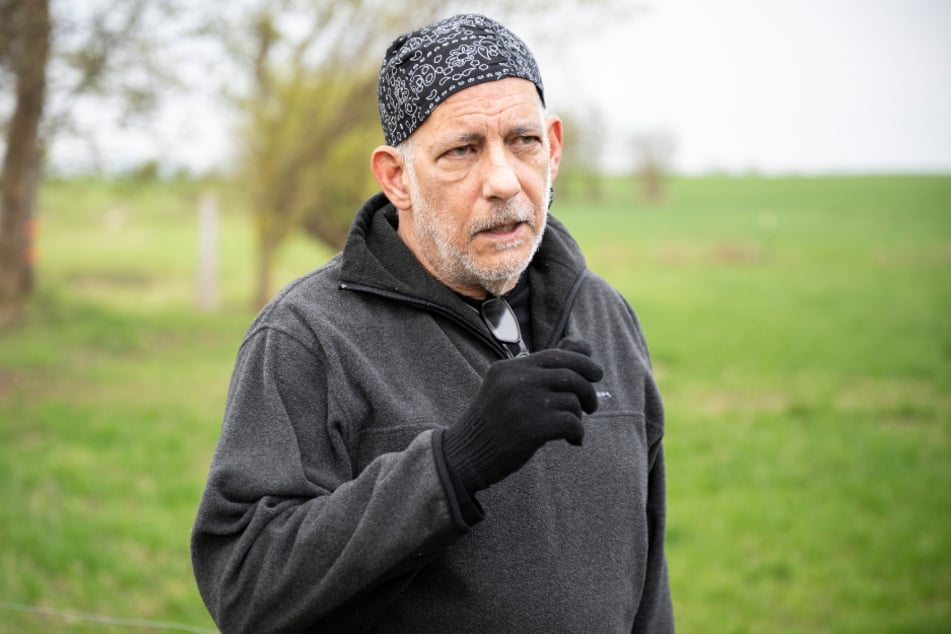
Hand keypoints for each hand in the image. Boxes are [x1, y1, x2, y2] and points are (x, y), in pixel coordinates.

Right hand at [442, 338, 604, 491]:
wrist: (466, 453)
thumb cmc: (493, 421)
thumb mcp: (506, 386)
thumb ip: (539, 369)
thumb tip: (583, 347)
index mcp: (509, 367)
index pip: (556, 355)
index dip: (583, 362)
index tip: (595, 374)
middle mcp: (516, 380)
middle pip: (571, 375)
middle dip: (589, 390)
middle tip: (591, 405)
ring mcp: (523, 403)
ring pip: (573, 400)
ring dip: (580, 415)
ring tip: (573, 427)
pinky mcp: (532, 428)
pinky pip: (572, 423)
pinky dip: (578, 433)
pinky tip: (572, 440)